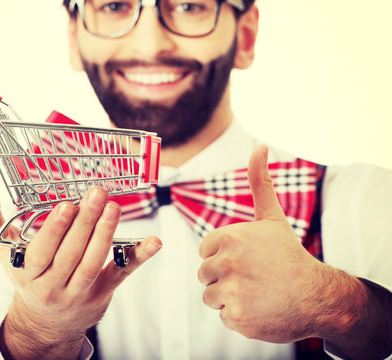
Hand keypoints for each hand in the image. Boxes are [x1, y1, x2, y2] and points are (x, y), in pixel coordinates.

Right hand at [0, 184, 161, 358]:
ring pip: (93, 263)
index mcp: (27, 273)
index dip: (55, 230)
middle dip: (85, 223)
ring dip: (106, 234)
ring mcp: (78, 291)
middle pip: (70, 254)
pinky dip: (138, 257)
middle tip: (97, 194)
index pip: (42, 252)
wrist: (46, 321)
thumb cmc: (27, 277)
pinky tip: (154, 242)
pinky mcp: (102, 292)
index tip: (66, 205)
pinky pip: (120, 274)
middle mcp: (52, 285)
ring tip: (114, 206)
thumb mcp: (3, 253)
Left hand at [197, 145, 325, 342]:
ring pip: (210, 296)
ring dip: (229, 297)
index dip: (225, 256)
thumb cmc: (288, 255)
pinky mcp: (237, 317)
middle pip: (205, 274)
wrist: (315, 296)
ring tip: (256, 292)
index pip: (206, 251)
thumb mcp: (271, 217)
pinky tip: (259, 308)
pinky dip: (239, 315)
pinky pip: (223, 316)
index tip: (248, 259)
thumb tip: (260, 146)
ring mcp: (232, 291)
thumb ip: (259, 183)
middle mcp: (228, 263)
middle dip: (225, 277)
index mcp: (230, 237)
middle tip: (254, 277)